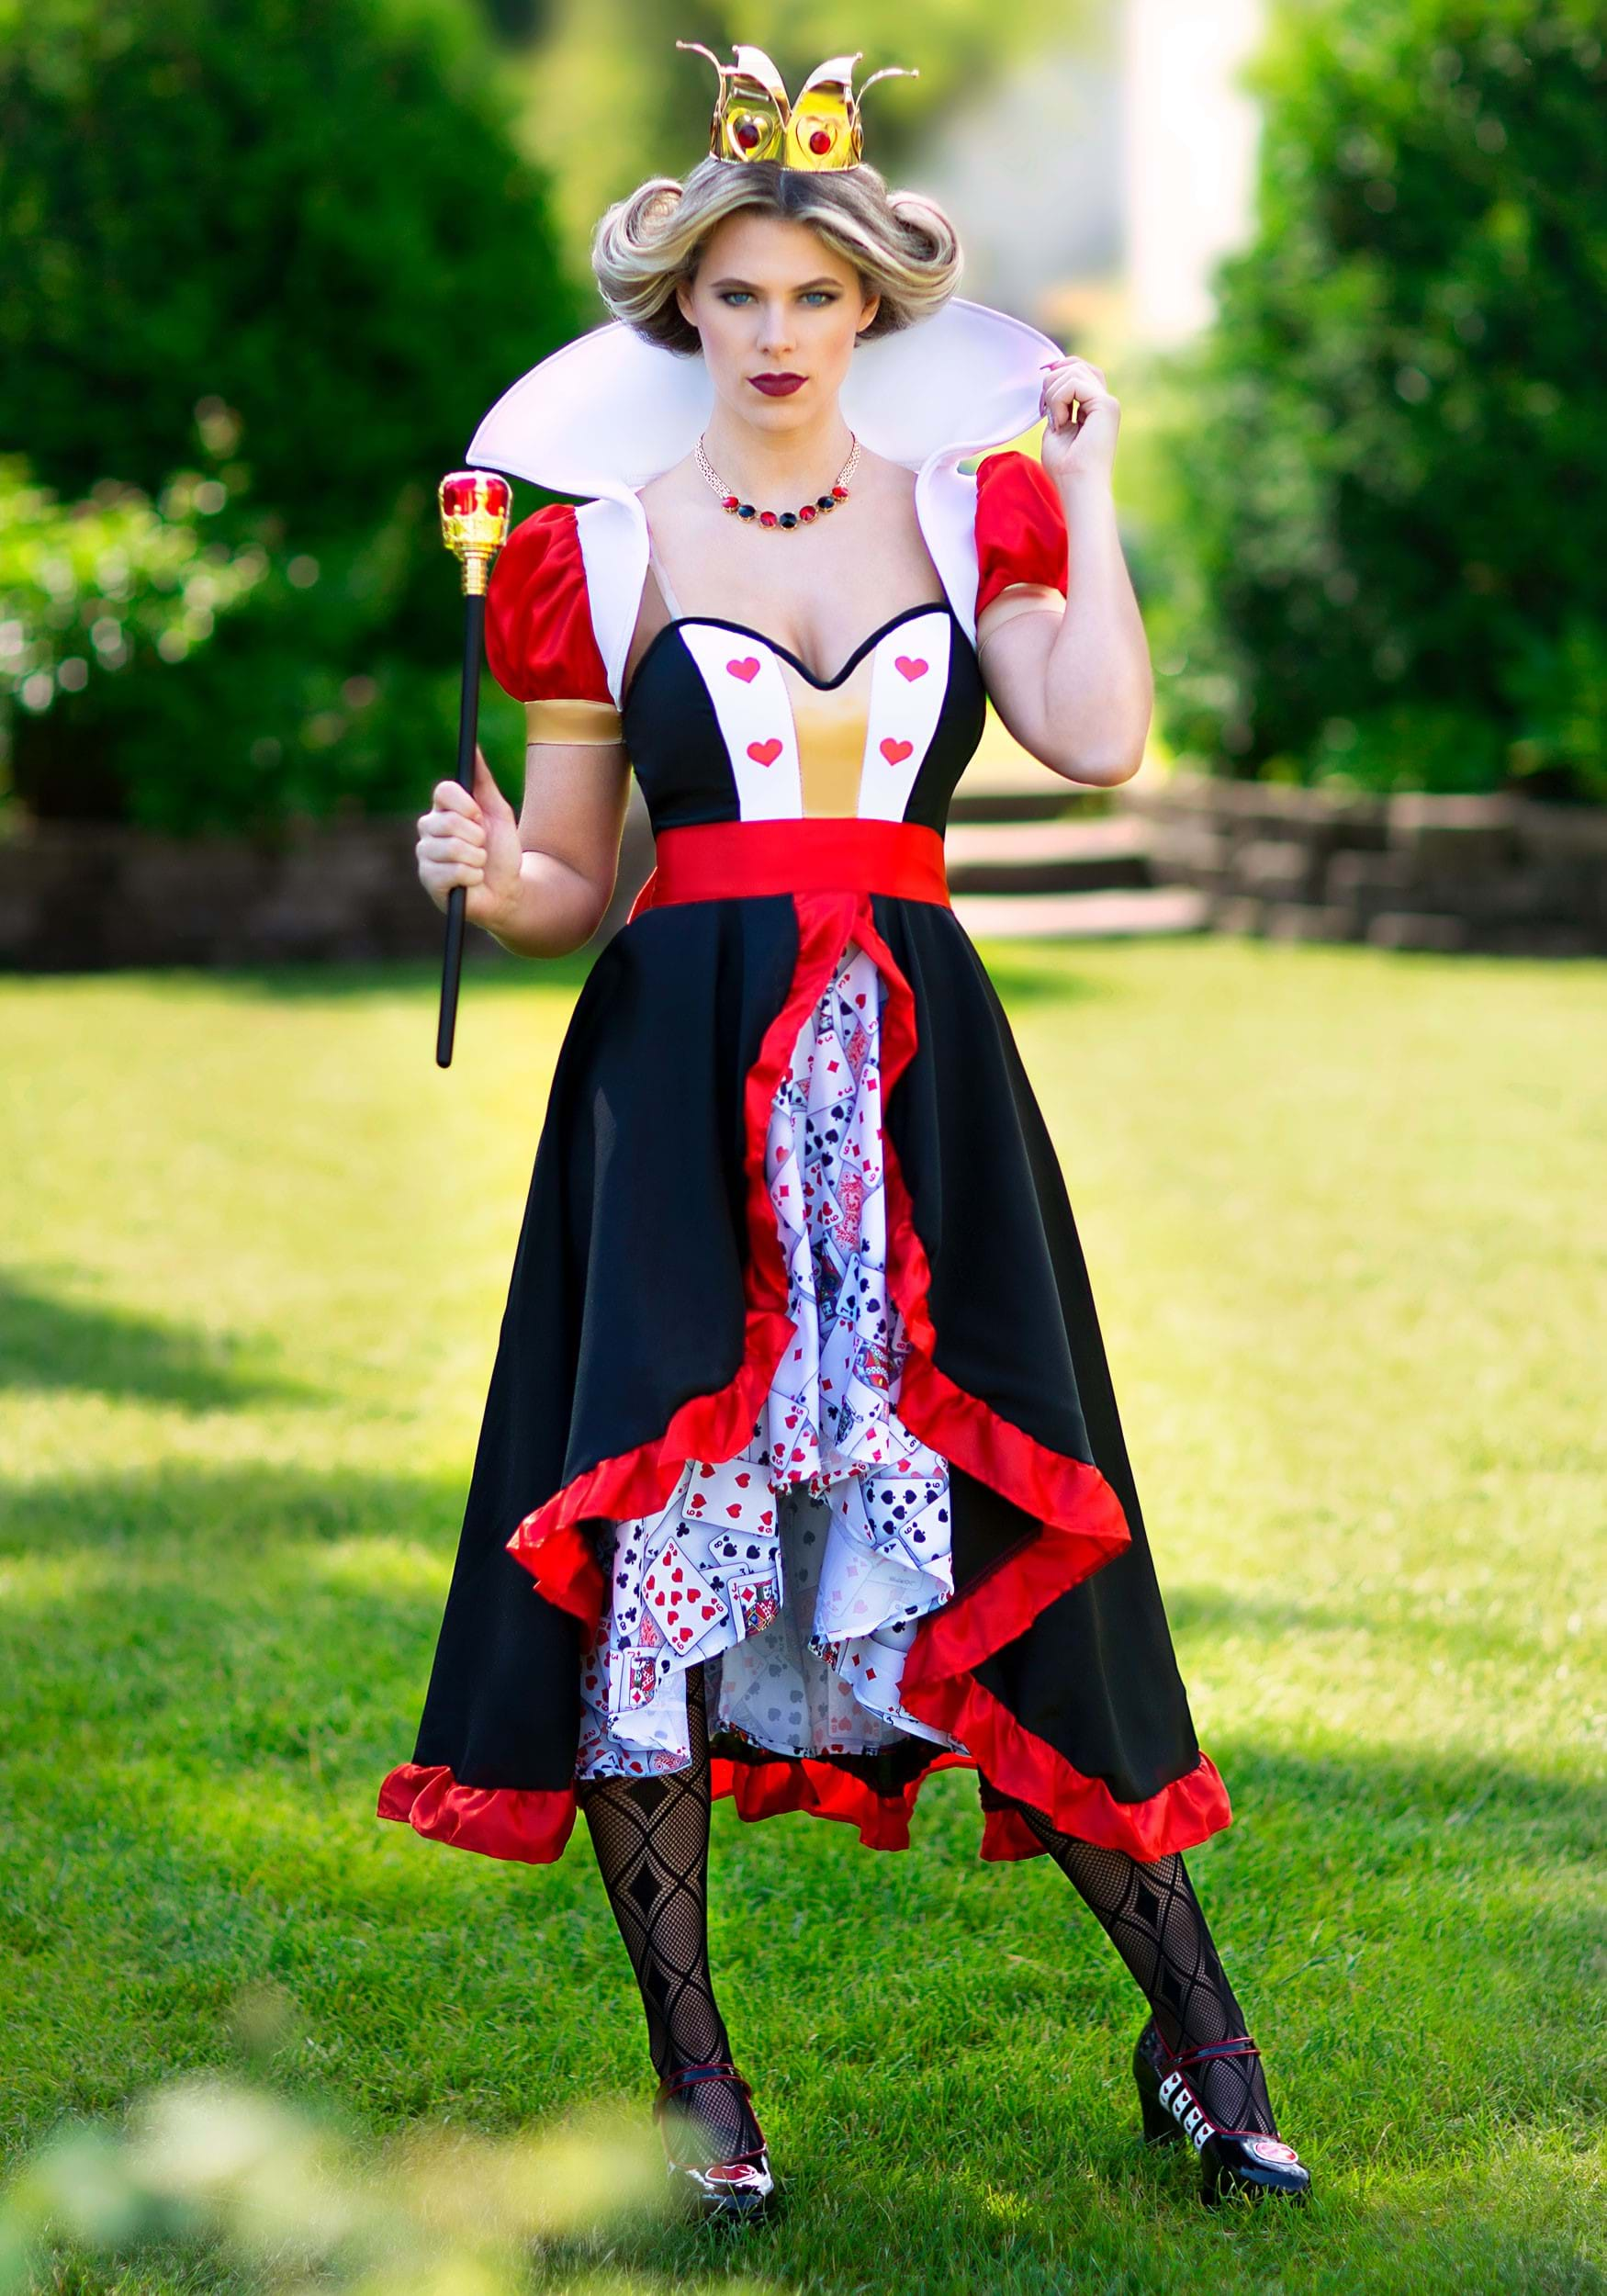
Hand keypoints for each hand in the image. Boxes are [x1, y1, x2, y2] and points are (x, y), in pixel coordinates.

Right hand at [415, 746, 522, 928]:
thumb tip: (474, 749)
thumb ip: (484, 782)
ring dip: (477, 858)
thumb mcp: (499, 813)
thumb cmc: (501, 852)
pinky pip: (453, 871)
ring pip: (452, 847)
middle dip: (476, 837)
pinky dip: (472, 876)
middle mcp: (429, 829)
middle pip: (449, 820)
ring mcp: (426, 855)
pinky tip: (472, 880)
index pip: (444, 791)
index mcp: (444, 810)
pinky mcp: (429, 880)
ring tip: (479, 864)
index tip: (479, 816)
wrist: (508, 891)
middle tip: (482, 847)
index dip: (466, 804)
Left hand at [1037, 352, 1119, 490]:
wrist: (1077, 485)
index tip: (1041, 394)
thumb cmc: (1065, 468)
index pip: (1079, 371)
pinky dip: (1058, 401)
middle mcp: (1104, 402)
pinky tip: (1060, 422)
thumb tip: (1049, 382)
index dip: (1058, 371)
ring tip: (1055, 421)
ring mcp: (1108, 402)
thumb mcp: (1055, 429)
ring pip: (1073, 371)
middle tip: (1044, 410)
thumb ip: (1055, 406)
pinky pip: (1073, 384)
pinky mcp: (1106, 405)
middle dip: (1051, 381)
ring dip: (1052, 394)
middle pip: (1077, 365)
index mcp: (1094, 408)